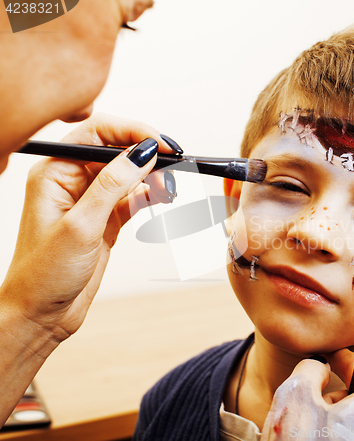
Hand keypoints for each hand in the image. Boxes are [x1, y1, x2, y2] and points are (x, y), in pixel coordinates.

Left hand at [1, 113, 175, 346]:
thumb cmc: (44, 273)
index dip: (132, 131)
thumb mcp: (80, 226)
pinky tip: (163, 197)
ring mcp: (91, 200)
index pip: (97, 133)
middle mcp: (73, 180)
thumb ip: (112, 184)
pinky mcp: (105, 218)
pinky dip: (151, 195)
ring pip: (129, 174)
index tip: (160, 143)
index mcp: (55, 172)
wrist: (42, 313)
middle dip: (148, 155)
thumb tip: (142, 151)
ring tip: (170, 188)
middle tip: (173, 169)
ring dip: (153, 177)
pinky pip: (133, 197)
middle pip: (117, 150)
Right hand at [261, 349, 353, 439]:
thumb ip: (312, 367)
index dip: (347, 361)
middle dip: (344, 394)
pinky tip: (319, 439)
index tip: (332, 356)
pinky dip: (343, 435)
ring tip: (314, 424)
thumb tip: (320, 366)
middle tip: (319, 396)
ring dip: (342, 416)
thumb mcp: (296, 392)